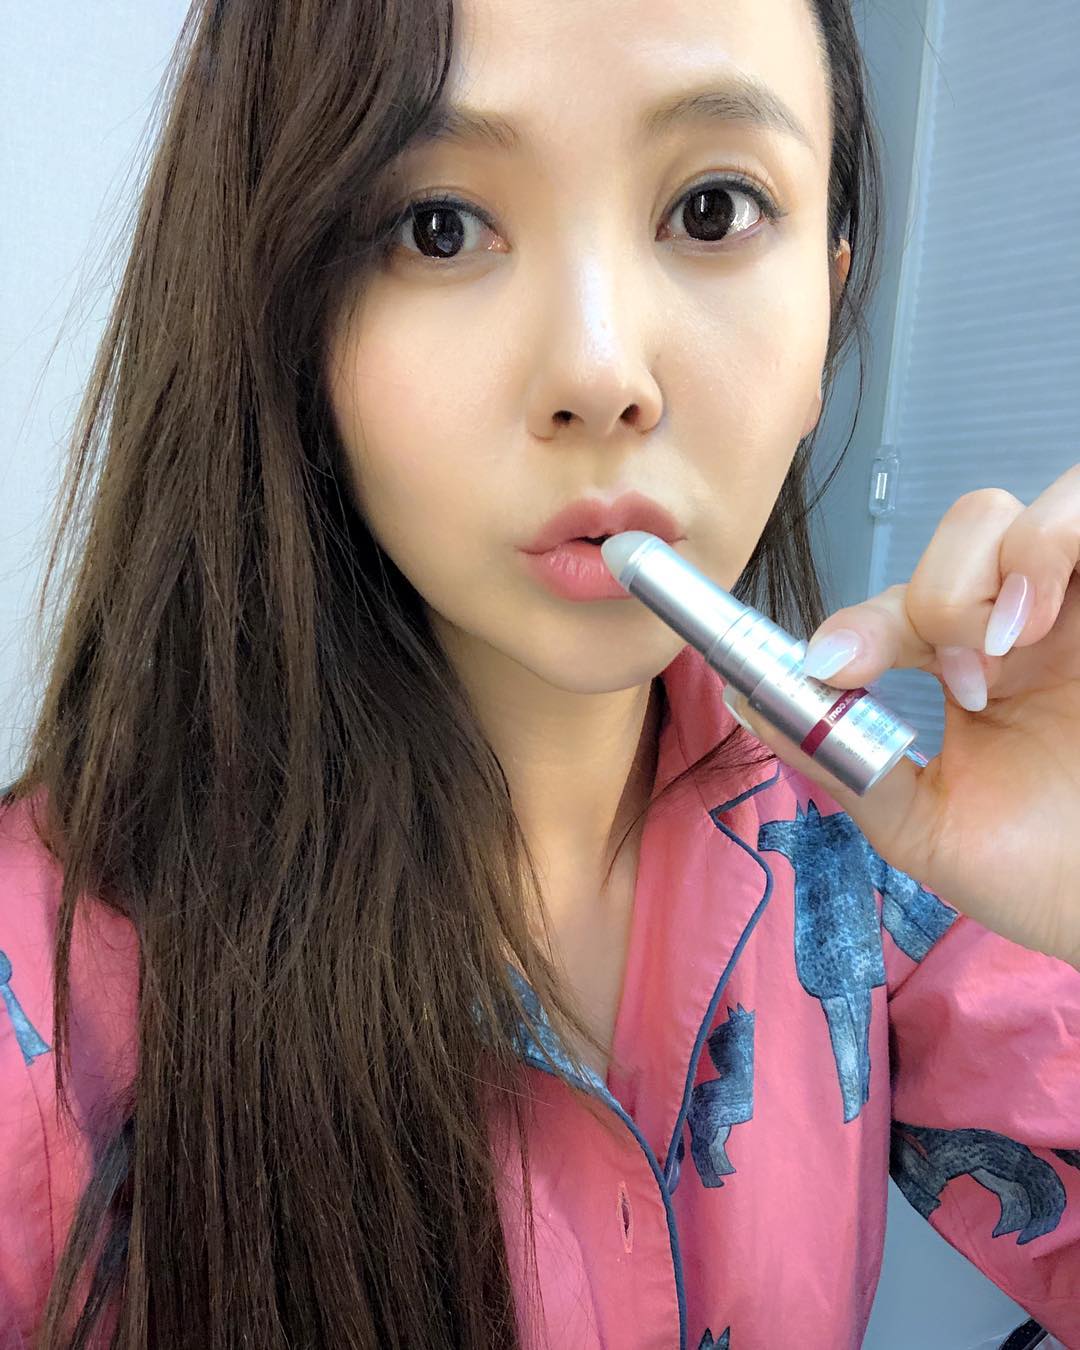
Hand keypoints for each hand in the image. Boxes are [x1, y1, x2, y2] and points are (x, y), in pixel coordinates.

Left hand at [723, 467, 1079, 969]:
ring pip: (1014, 512)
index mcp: (981, 667)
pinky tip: (1032, 625)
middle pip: (962, 530)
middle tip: (956, 680)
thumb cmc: (1041, 876)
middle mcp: (1032, 623)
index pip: (906, 602)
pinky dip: (1046, 545)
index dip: (861, 622)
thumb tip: (749, 699)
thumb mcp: (921, 823)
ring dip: (986, 568)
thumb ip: (840, 757)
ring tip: (1003, 651)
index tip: (834, 666)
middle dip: (933, 595)